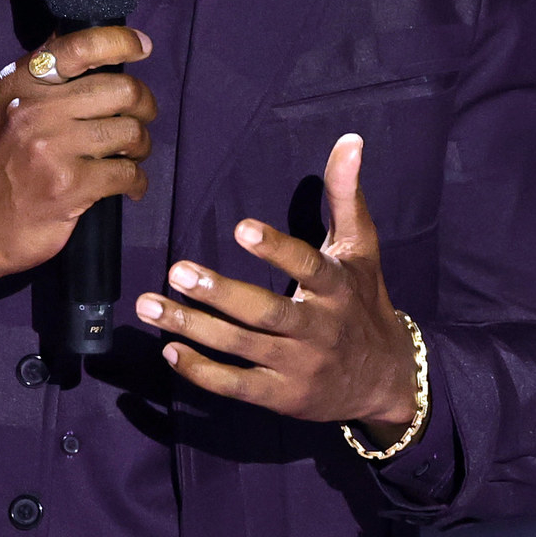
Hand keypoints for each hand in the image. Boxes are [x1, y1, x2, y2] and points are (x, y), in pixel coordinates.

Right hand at [0, 26, 157, 309]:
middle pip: (120, 89)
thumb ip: (43, 76)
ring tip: (133, 155)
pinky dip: (138, 180)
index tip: (142, 46)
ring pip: (129, 131)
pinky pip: (127, 172)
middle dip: (144, 104)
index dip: (119, 41)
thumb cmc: (1, 165)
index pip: (78, 47)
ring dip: (141, 145)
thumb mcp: (8, 108)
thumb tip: (87, 36)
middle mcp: (33, 110)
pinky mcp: (69, 186)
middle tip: (142, 117)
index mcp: (19, 84)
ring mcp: (50, 148)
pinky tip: (131, 185)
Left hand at [135, 133, 419, 432]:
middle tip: (176, 270)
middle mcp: (318, 329)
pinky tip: (169, 349)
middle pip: (265, 312)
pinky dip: (201, 371)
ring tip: (149, 306)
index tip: (241, 228)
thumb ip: (346, 196)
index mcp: (338, 288)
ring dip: (192, 328)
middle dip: (219, 293)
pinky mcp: (282, 396)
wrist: (385, 380)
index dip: (276, 249)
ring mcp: (298, 366)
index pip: (308, 266)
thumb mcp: (360, 250)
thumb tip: (350, 140)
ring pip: (241, 348)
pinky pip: (236, 386)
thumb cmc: (363, 303)